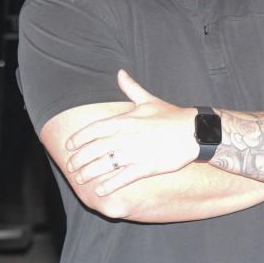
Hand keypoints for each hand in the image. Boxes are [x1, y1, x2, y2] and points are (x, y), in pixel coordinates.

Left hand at [65, 70, 197, 195]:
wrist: (194, 131)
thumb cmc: (171, 115)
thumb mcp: (148, 100)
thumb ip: (131, 87)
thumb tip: (120, 72)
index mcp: (125, 120)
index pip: (94, 129)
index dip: (79, 139)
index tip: (69, 146)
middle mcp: (126, 137)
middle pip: (94, 149)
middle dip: (79, 159)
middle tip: (71, 166)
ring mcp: (135, 153)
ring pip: (105, 165)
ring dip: (89, 173)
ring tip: (79, 179)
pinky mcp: (146, 168)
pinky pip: (122, 179)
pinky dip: (110, 185)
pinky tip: (100, 190)